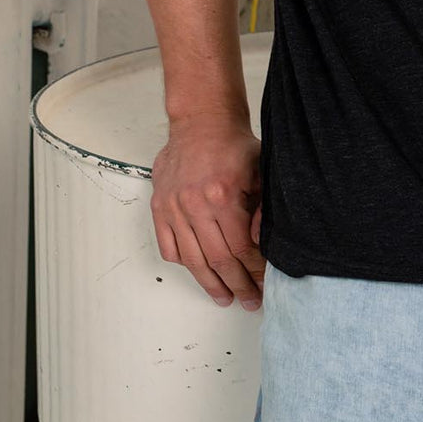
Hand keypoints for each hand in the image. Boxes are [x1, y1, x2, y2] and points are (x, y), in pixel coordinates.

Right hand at [150, 115, 265, 309]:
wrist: (201, 121)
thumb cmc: (233, 145)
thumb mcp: (261, 171)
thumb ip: (262, 208)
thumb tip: (259, 243)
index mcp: (222, 195)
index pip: (240, 248)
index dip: (253, 270)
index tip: (263, 282)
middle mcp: (194, 205)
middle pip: (218, 260)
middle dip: (237, 285)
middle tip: (249, 300)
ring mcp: (173, 208)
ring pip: (192, 260)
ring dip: (210, 284)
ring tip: (224, 298)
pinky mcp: (159, 207)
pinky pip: (169, 247)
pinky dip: (183, 263)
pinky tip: (198, 272)